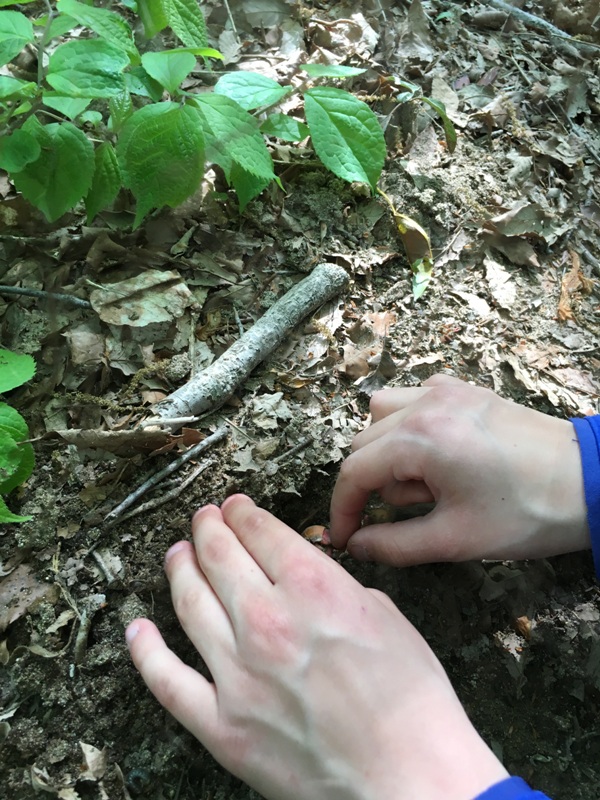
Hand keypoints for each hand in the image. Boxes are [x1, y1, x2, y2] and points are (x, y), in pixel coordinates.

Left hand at [126, 495, 506, 799]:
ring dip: (179, 570)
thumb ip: (339, 589)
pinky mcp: (222, 725)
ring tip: (177, 554)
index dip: (243, 513)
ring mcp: (238, 673)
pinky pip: (167, 680)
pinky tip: (137, 629)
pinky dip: (146, 651)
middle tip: (204, 518)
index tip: (236, 506)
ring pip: (190, 603)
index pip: (261, 532)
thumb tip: (311, 582)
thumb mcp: (387, 617)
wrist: (412, 779)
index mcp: (313, 587)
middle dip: (208, 528)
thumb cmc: (413, 702)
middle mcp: (267, 621)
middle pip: (219, 556)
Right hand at [329, 374, 589, 565]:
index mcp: (420, 439)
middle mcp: (425, 404)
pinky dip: (410, 425)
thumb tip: (357, 546)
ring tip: (422, 481)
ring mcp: (445, 390)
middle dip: (372, 484)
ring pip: (382, 413)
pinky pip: (414, 398)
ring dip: (386, 450)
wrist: (590, 480)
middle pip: (364, 442)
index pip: (354, 472)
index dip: (343, 509)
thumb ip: (394, 545)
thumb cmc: (527, 512)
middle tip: (408, 514)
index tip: (345, 538)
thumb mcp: (455, 540)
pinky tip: (437, 452)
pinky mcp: (464, 389)